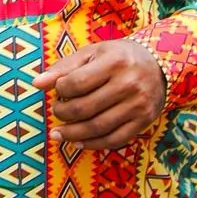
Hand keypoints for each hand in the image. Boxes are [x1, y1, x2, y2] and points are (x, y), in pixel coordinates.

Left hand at [32, 40, 164, 150]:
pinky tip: (77, 142)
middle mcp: (128, 84)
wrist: (160, 64)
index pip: (77, 83)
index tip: (58, 90)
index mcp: (114, 62)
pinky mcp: (143, 122)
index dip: (60, 90)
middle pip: (84, 108)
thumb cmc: (119, 57)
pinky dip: (92, 144)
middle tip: (56, 110)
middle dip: (63, 113)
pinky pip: (114, 140)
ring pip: (97, 128)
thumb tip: (36, 83)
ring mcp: (137, 105)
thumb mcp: (93, 53)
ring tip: (58, 133)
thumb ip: (64, 67)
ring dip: (72, 134)